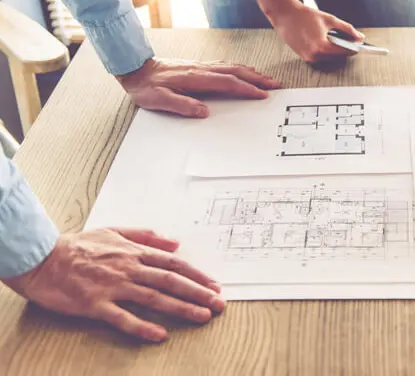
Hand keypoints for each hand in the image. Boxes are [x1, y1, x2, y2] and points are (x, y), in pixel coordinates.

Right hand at [2, 228, 224, 341]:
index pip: (174, 264)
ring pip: (154, 298)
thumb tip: (175, 241)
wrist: (43, 257)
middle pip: (171, 281)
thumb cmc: (79, 244)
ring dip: (181, 308)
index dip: (197, 275)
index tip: (215, 285)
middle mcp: (129, 268)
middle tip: (219, 303)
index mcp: (134, 252)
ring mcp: (113, 286)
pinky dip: (142, 326)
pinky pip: (123, 318)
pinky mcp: (96, 304)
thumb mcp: (115, 231)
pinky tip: (160, 334)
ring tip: (202, 316)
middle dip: (198, 293)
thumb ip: (146, 235)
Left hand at [118, 58, 280, 117]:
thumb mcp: (159, 100)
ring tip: (266, 78)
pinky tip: (244, 71)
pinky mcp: (198, 66)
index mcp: (194, 78)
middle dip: (257, 78)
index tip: (262, 94)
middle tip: (274, 85)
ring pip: (232, 67)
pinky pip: (225, 66)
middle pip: (235, 72)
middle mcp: (201, 69)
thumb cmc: (145, 86)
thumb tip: (204, 112)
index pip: (227, 82)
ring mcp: (201, 66)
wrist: (135, 67)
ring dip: (251, 72)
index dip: (246, 88)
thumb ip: (182, 105)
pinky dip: (239, 69)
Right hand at [253, 0, 361, 63]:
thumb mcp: (330, 20)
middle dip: (345, 48)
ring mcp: (309, 58)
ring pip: (329, 58)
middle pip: (338, 56)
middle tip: (350, 40)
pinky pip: (321, 57)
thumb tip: (359, 36)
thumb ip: (347, 29)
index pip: (344, 51)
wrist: (285, 15)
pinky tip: (324, 40)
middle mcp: (315, 55)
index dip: (354, 48)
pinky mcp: (305, 58)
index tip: (360, 45)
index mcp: (322, 46)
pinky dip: (325, 50)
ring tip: (335, 38)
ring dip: (335, 50)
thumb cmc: (305, 15)